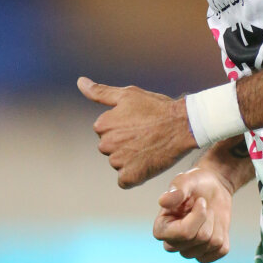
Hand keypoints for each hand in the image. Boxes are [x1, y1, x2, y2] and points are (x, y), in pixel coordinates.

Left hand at [78, 76, 196, 188]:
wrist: (182, 125)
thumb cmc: (156, 107)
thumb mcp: (127, 95)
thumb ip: (100, 92)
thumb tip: (80, 81)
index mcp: (102, 125)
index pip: (105, 131)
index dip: (122, 127)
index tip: (137, 124)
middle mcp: (105, 145)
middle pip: (110, 148)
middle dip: (124, 144)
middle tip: (145, 136)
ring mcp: (117, 162)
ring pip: (118, 163)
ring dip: (130, 159)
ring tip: (148, 148)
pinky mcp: (130, 177)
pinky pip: (125, 180)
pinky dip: (135, 175)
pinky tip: (147, 163)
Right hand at [153, 167, 233, 262]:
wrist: (212, 187)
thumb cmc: (195, 183)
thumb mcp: (186, 180)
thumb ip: (176, 190)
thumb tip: (163, 201)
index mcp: (161, 229)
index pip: (184, 233)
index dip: (198, 216)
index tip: (200, 201)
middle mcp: (172, 244)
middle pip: (200, 239)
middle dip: (208, 218)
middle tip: (205, 205)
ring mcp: (189, 251)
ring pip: (212, 244)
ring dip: (216, 224)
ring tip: (209, 213)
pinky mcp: (206, 255)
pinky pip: (221, 251)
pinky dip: (224, 235)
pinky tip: (215, 225)